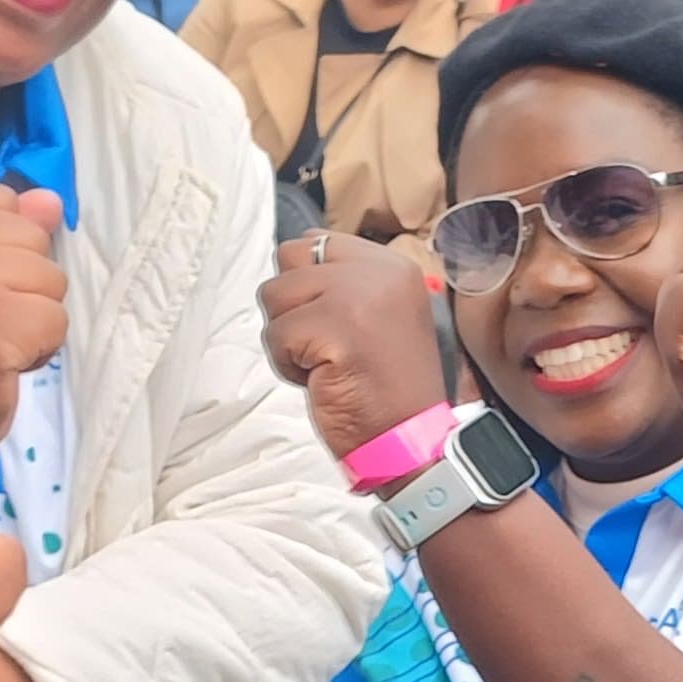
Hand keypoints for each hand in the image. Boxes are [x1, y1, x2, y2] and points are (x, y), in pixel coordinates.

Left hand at [261, 232, 452, 459]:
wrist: (408, 441)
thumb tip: (292, 261)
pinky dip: (289, 366)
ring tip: (328, 362)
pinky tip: (324, 379)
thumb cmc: (384, 389)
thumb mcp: (378, 316)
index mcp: (393, 266)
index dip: (307, 284)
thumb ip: (344, 282)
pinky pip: (276, 335)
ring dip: (289, 337)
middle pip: (288, 257)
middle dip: (293, 305)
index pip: (316, 240)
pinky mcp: (336, 327)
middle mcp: (379, 272)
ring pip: (274, 294)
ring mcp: (358, 296)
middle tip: (328, 343)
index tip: (333, 322)